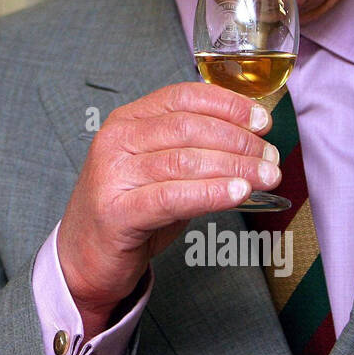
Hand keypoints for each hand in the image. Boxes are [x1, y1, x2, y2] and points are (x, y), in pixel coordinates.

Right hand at [58, 82, 280, 335]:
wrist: (83, 258)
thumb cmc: (129, 211)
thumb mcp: (159, 169)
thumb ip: (193, 150)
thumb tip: (251, 141)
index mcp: (127, 120)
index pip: (182, 97)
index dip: (227, 105)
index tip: (262, 120)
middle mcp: (116, 140)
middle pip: (188, 128)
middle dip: (239, 141)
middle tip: (270, 157)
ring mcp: (112, 174)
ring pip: (184, 160)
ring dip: (235, 167)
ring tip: (266, 177)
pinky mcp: (116, 211)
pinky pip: (173, 197)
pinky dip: (211, 193)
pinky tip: (238, 193)